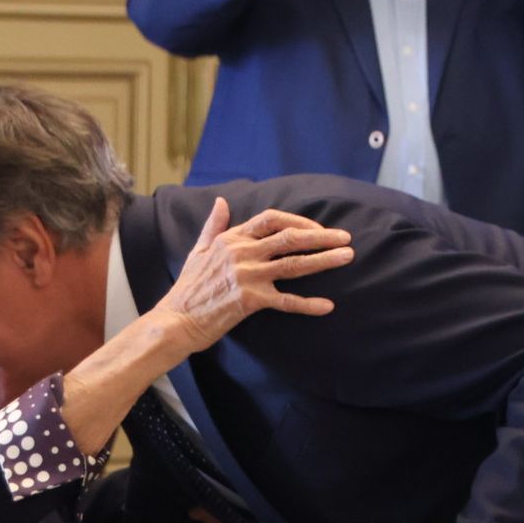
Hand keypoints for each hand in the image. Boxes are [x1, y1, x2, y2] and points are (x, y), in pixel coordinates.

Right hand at [151, 198, 350, 353]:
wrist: (176, 321)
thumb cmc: (188, 288)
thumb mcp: (198, 251)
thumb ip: (214, 225)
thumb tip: (221, 201)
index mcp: (233, 238)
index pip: (272, 219)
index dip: (299, 220)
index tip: (317, 228)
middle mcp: (242, 253)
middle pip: (290, 237)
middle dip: (322, 236)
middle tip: (346, 239)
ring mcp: (247, 276)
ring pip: (294, 264)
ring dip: (324, 260)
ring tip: (347, 257)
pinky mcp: (250, 300)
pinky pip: (286, 301)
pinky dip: (308, 304)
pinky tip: (327, 306)